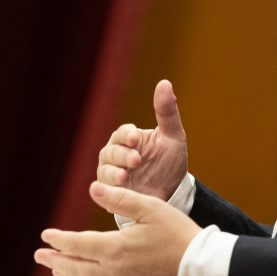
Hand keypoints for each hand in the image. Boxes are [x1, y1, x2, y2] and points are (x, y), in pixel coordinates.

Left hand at [34, 181, 201, 275]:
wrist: (198, 270)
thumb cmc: (177, 235)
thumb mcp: (150, 208)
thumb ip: (119, 199)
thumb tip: (93, 188)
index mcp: (115, 249)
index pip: (76, 244)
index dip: (58, 239)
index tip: (45, 235)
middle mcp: (112, 273)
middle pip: (74, 267)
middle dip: (54, 260)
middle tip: (39, 255)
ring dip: (67, 275)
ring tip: (56, 269)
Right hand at [97, 79, 187, 201]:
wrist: (172, 193)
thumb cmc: (170, 162)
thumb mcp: (173, 137)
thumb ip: (167, 112)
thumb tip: (164, 82)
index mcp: (129, 138)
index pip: (122, 133)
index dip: (126, 135)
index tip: (135, 138)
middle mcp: (116, 154)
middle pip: (111, 151)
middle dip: (122, 155)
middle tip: (136, 161)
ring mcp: (111, 173)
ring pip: (104, 170)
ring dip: (112, 173)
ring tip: (124, 177)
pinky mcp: (110, 193)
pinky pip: (103, 190)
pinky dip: (107, 190)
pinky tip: (116, 191)